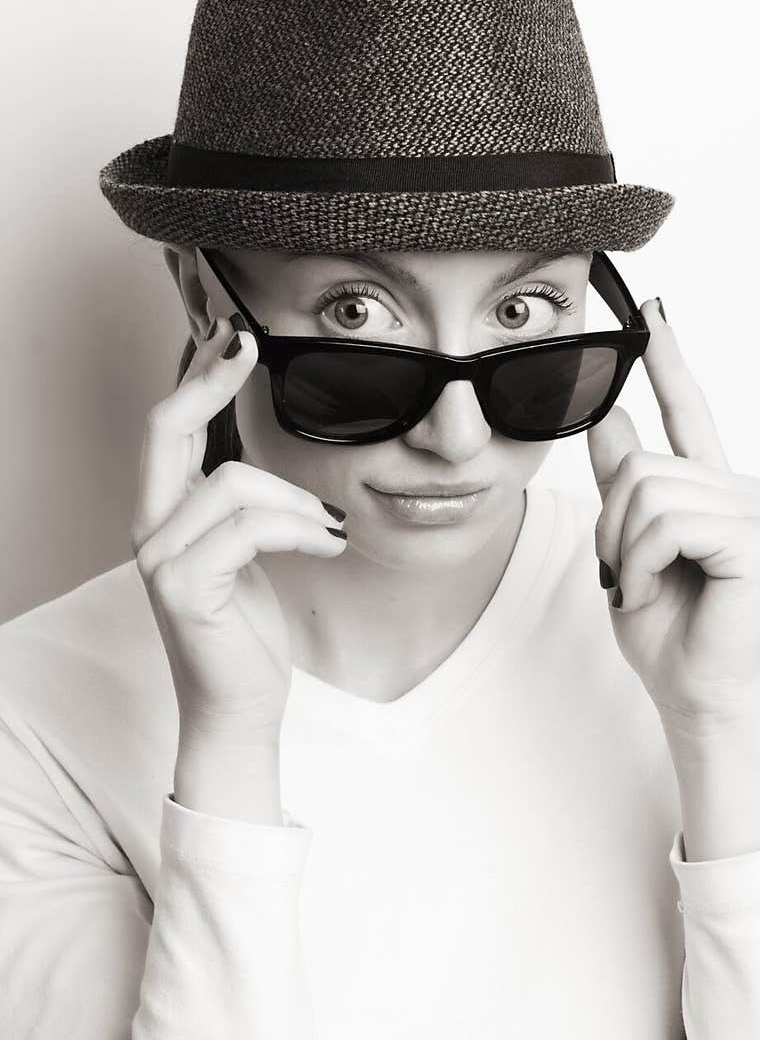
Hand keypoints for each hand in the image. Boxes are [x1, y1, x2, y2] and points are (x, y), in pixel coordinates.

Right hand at [131, 316, 347, 750]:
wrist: (239, 705)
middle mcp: (150, 527)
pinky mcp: (183, 586)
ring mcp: (159, 557)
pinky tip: (330, 545)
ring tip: (328, 528)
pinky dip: (300, 528)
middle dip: (209, 380)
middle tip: (249, 344)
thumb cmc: (249, 628)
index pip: (170, 426)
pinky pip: (250, 526)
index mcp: (166, 512)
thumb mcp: (251, 549)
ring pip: (232, 482)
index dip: (197, 374)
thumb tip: (276, 448)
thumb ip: (248, 500)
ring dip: (296, 499)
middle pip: (166, 428)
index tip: (233, 333)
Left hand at [587, 298, 759, 728]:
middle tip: (630, 573)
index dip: (669, 360)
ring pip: (646, 491)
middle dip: (613, 526)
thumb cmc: (665, 626)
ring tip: (647, 583)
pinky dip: (644, 561)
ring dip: (625, 548)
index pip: (687, 409)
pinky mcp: (751, 537)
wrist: (691, 689)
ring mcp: (750, 509)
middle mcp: (737, 488)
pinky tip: (661, 587)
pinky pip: (665, 522)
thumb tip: (608, 414)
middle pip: (640, 464)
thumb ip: (620, 483)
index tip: (652, 310)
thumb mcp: (623, 544)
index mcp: (708, 487)